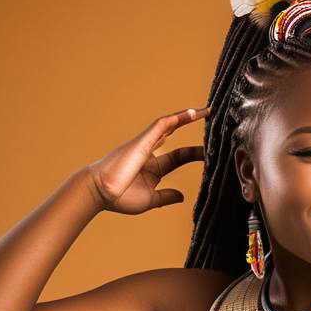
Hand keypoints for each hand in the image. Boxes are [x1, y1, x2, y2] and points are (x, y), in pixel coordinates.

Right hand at [84, 106, 208, 213]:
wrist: (99, 193)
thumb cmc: (119, 197)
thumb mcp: (151, 200)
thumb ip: (166, 196)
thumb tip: (182, 197)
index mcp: (153, 168)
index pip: (179, 156)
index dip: (195, 153)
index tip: (211, 152)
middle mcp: (150, 153)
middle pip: (175, 135)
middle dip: (192, 127)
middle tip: (210, 118)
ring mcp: (146, 145)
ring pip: (170, 125)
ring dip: (187, 116)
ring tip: (207, 110)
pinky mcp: (142, 141)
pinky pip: (162, 125)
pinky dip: (177, 118)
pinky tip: (191, 113)